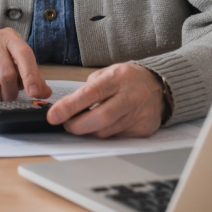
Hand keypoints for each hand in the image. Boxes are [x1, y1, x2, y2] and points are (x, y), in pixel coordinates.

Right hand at [0, 28, 50, 102]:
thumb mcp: (20, 67)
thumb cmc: (1, 62)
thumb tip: (43, 92)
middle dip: (10, 93)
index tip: (34, 93)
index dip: (30, 76)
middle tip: (10, 97)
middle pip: (7, 74)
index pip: (24, 55)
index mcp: (10, 37)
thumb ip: (34, 79)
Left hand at [46, 62, 164, 137]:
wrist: (158, 86)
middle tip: (65, 125)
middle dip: (77, 125)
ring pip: (106, 131)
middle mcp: (130, 96)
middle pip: (100, 118)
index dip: (69, 107)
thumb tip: (67, 108)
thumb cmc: (126, 79)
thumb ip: (88, 89)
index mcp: (117, 78)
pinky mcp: (144, 129)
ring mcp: (139, 114)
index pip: (90, 94)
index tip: (53, 116)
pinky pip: (117, 137)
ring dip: (89, 131)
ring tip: (82, 123)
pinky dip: (105, 133)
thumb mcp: (106, 74)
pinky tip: (103, 125)